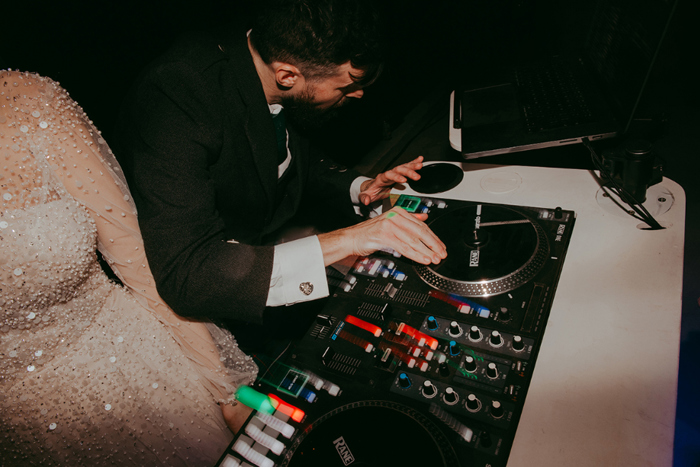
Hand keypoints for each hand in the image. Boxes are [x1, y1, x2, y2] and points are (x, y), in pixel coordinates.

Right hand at [319, 206, 446, 265]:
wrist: (351, 237)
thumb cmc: (370, 232)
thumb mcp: (391, 223)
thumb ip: (408, 220)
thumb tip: (424, 216)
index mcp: (399, 212)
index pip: (421, 225)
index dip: (433, 237)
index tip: (441, 247)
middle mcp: (395, 216)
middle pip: (420, 231)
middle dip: (433, 245)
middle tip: (441, 254)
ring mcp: (389, 225)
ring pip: (413, 240)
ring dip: (426, 251)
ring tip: (434, 259)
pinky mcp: (384, 235)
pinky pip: (404, 247)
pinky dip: (415, 254)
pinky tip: (422, 259)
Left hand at [358, 156, 423, 205]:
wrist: (372, 187)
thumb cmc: (371, 191)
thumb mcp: (366, 195)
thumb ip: (364, 197)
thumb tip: (365, 201)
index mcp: (382, 178)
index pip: (389, 175)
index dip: (396, 177)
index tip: (403, 180)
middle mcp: (389, 174)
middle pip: (399, 170)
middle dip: (408, 171)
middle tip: (417, 176)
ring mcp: (395, 173)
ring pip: (404, 167)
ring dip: (412, 165)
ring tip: (420, 165)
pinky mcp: (400, 174)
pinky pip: (407, 166)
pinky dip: (414, 162)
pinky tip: (420, 159)